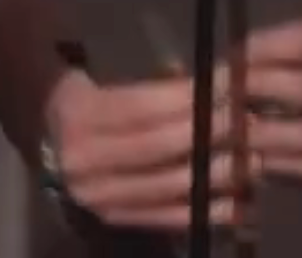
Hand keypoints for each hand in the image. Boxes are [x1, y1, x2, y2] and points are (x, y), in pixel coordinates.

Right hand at [40, 68, 255, 232]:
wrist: (51, 142)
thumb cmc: (91, 102)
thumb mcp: (111, 83)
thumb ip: (156, 85)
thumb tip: (212, 83)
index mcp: (80, 116)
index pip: (141, 107)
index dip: (187, 97)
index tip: (227, 85)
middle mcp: (82, 161)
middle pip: (157, 146)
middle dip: (207, 131)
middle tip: (246, 120)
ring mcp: (97, 195)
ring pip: (166, 184)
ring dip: (214, 172)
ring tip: (250, 157)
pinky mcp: (113, 218)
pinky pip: (166, 217)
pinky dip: (204, 211)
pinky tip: (237, 203)